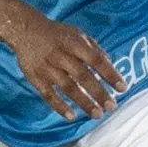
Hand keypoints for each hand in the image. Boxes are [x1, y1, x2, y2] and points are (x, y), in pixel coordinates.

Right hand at [4, 11, 125, 119]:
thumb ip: (94, 49)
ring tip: (97, 114)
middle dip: (99, 93)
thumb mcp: (77, 34)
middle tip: (112, 107)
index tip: (122, 88)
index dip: (110, 74)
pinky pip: (48, 94)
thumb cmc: (56, 34)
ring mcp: (47, 68)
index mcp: (74, 43)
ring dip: (83, 102)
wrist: (24, 30)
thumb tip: (110, 66)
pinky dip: (59, 106)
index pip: (96, 60)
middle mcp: (61, 56)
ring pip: (68, 88)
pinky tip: (71, 116)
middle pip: (83, 76)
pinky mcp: (35, 77)